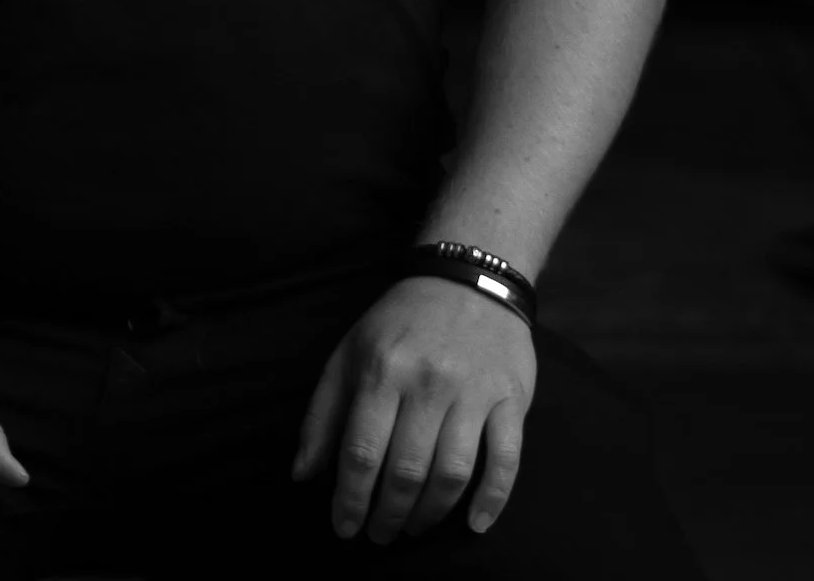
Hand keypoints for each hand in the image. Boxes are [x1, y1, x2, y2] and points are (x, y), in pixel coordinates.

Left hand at [290, 274, 533, 543]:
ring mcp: (472, 391)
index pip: (361, 451)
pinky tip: (475, 524)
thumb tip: (302, 473)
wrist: (467, 278)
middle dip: (388, 514)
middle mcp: (427, 381)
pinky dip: (492, 499)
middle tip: (380, 536)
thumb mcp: (349, 351)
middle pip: (406, 469)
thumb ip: (323, 412)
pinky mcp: (510, 398)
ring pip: (452, 473)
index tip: (344, 528)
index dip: (350, 499)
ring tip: (413, 528)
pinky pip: (506, 459)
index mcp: (381, 369)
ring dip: (430, 513)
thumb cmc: (400, 321)